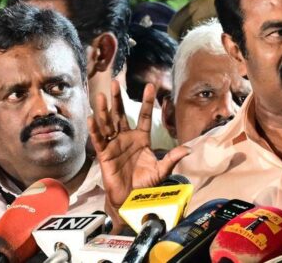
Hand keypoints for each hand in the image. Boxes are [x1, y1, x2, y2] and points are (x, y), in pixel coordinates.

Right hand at [89, 80, 190, 210]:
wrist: (132, 199)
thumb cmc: (146, 184)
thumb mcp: (162, 169)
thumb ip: (173, 158)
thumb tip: (189, 149)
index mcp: (142, 138)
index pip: (144, 116)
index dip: (147, 101)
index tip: (151, 85)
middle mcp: (127, 138)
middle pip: (122, 114)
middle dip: (118, 99)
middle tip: (116, 82)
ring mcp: (114, 144)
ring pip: (108, 123)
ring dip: (104, 109)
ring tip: (101, 94)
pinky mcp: (105, 154)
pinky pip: (99, 139)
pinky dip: (96, 129)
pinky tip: (92, 117)